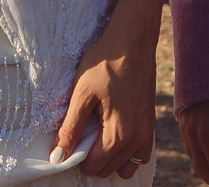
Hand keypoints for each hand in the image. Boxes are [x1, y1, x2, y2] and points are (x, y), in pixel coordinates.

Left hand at [52, 19, 156, 179]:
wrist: (132, 40)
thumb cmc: (105, 63)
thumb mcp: (81, 94)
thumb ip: (69, 128)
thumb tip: (57, 156)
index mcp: (119, 134)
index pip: (94, 166)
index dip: (77, 155)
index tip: (70, 138)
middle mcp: (138, 138)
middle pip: (109, 169)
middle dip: (93, 157)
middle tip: (82, 132)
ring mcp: (147, 132)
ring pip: (127, 166)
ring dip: (111, 159)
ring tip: (97, 136)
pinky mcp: (151, 123)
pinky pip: (141, 154)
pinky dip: (128, 153)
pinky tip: (114, 135)